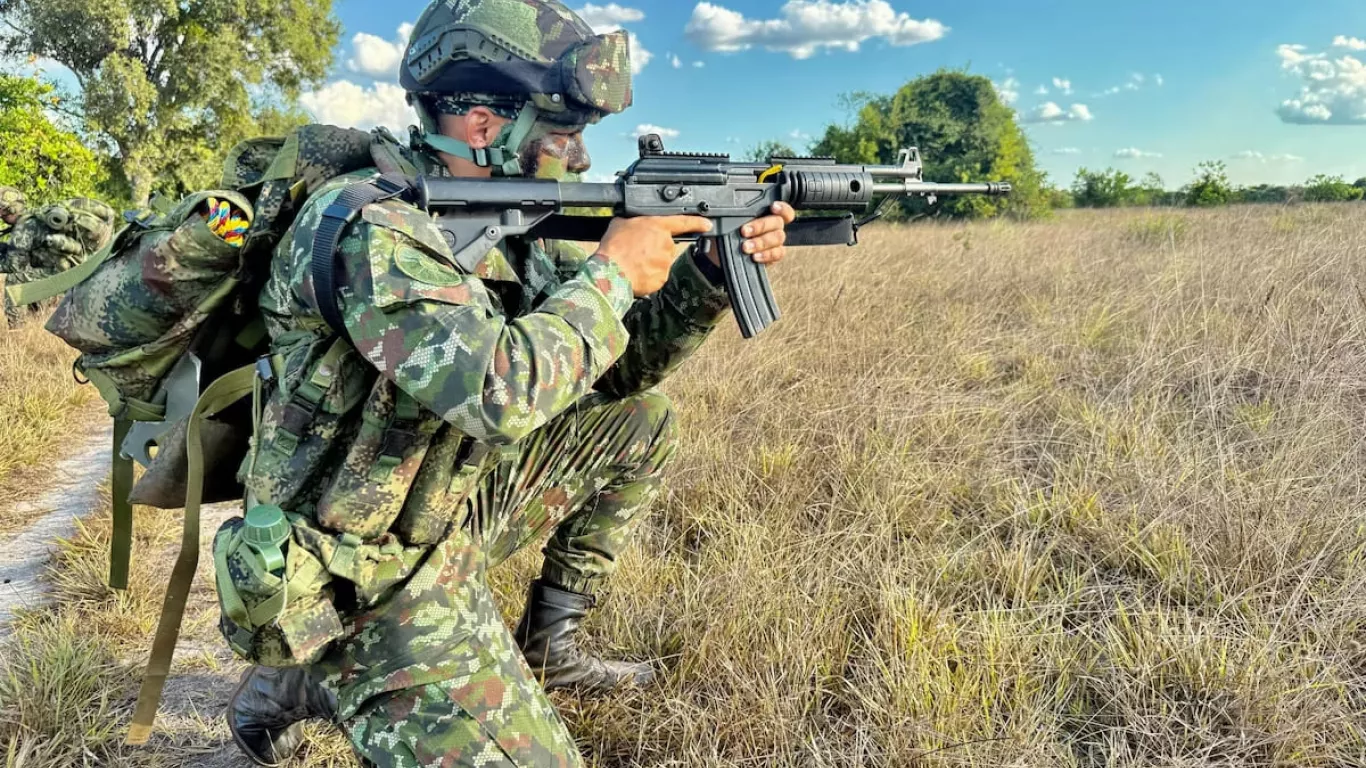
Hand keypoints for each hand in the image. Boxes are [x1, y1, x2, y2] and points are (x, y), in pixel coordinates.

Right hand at [597, 215, 713, 295]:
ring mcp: (665, 262)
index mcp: (658, 227)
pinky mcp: (662, 278)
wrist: (610, 273)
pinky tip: (636, 274)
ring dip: (651, 263)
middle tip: (637, 252)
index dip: (697, 222)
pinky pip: (657, 276)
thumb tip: (632, 224)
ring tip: (633, 264)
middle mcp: (666, 244)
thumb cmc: (614, 248)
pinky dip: (648, 276)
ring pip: (662, 262)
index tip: (707, 224)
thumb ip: (633, 222)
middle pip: (667, 246)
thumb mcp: (620, 224)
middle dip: (655, 249)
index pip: (683, 222)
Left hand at [703, 202, 796, 266]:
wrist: (721, 254)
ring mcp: (775, 242)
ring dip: (761, 242)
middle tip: (744, 231)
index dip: (782, 207)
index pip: (782, 208)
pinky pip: (777, 254)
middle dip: (760, 226)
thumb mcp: (727, 222)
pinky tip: (754, 256)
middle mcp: (774, 226)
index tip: (773, 206)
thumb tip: (717, 210)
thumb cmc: (727, 234)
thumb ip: (730, 215)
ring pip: (778, 238)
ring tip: (745, 247)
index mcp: (766, 214)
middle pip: (778, 222)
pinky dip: (766, 255)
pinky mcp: (773, 255)